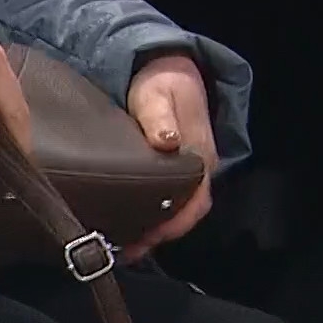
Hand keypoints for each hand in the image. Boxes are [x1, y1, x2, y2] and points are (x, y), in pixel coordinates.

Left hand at [125, 52, 217, 254]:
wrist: (162, 72)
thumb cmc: (159, 83)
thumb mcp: (158, 93)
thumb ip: (161, 116)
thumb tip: (167, 141)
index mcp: (199, 154)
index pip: (196, 199)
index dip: (175, 222)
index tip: (149, 237)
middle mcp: (197, 169)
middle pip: (186, 214)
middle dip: (160, 235)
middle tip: (127, 250)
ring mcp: (186, 173)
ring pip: (176, 212)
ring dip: (153, 232)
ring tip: (123, 248)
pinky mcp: (171, 175)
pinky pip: (166, 204)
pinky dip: (149, 221)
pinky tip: (125, 230)